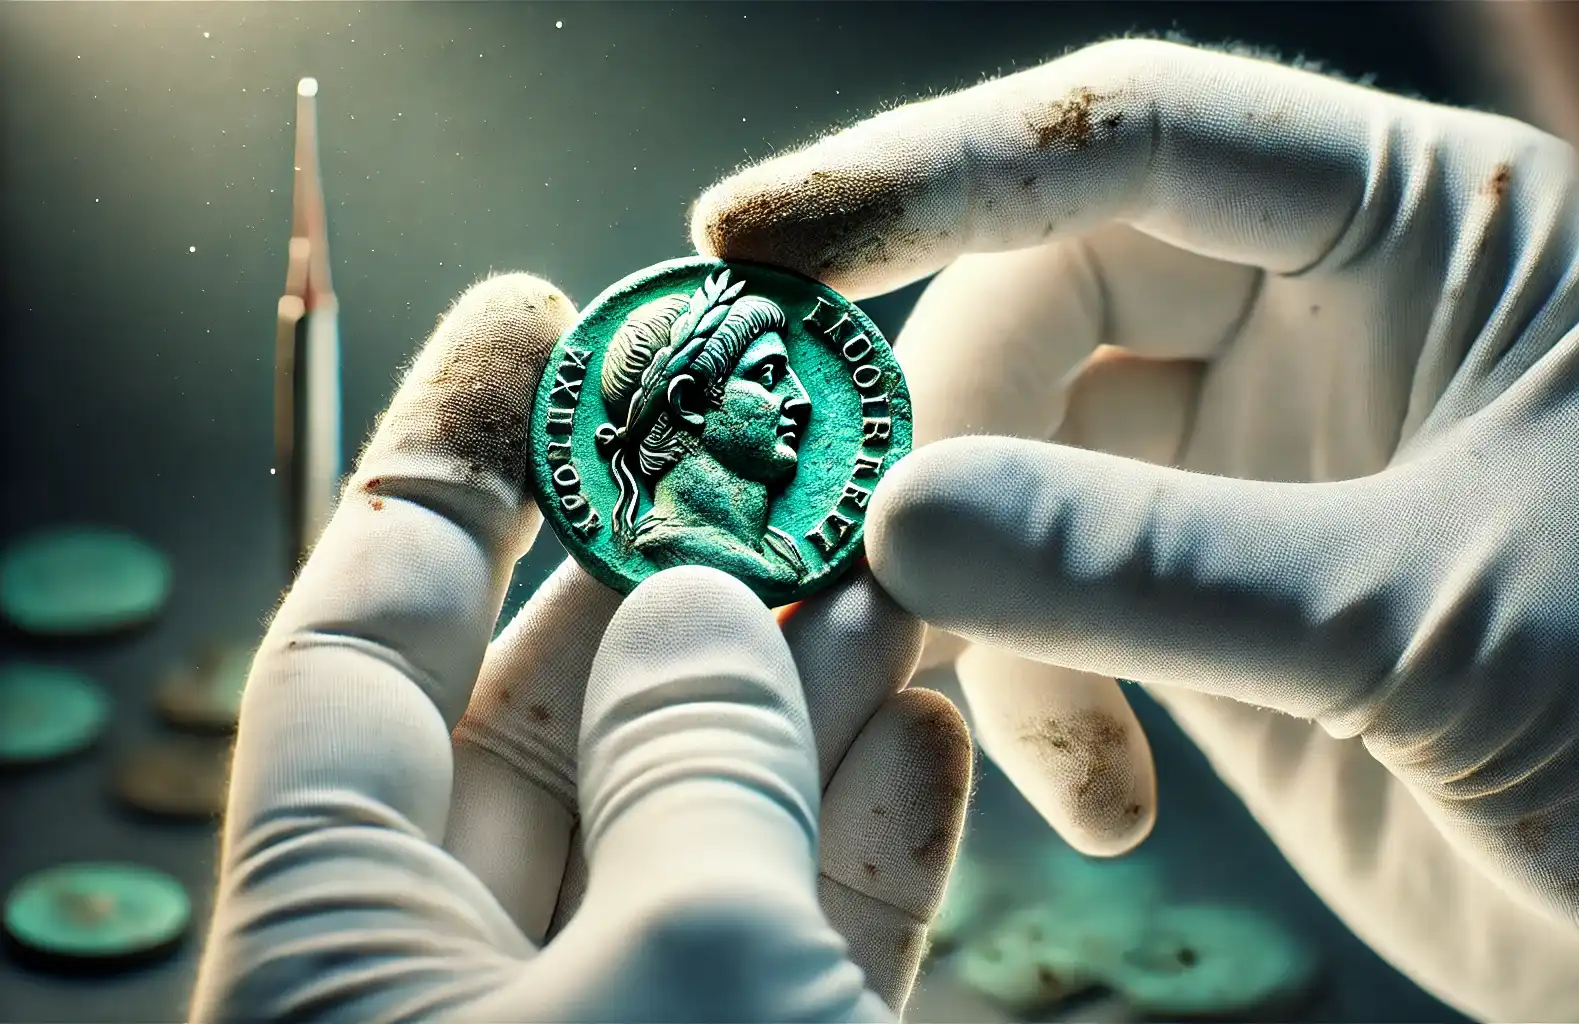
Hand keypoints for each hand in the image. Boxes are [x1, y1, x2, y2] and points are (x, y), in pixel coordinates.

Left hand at [190, 275, 971, 1021]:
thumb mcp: (686, 965)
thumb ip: (691, 765)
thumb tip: (702, 604)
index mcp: (337, 951)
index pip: (354, 646)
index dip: (448, 465)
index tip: (530, 320)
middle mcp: (448, 986)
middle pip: (546, 718)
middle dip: (684, 579)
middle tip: (789, 462)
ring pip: (687, 823)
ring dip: (805, 696)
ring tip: (899, 577)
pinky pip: (782, 935)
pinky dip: (859, 842)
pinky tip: (928, 733)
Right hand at [692, 39, 1578, 1021]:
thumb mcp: (1437, 622)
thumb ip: (1165, 570)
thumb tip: (906, 522)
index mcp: (1423, 232)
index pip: (1138, 135)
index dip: (933, 171)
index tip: (761, 237)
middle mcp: (1325, 318)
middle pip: (1043, 305)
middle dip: (952, 436)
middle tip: (876, 558)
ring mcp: (1259, 462)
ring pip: (1026, 466)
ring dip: (982, 594)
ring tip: (1022, 729)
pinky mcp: (1216, 598)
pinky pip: (1053, 601)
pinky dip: (1031, 690)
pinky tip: (1097, 794)